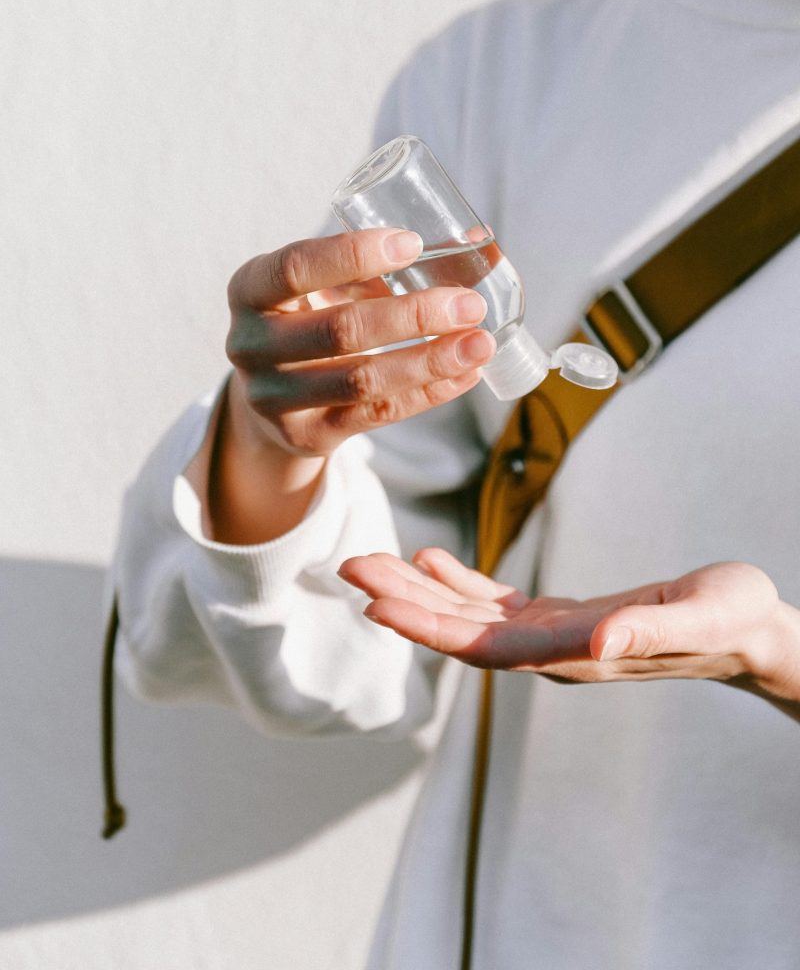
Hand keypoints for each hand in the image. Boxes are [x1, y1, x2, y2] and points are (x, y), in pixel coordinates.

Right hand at [225, 229, 495, 458]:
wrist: (270, 396)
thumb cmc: (307, 318)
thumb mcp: (319, 285)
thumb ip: (375, 265)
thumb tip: (471, 240)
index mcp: (250, 290)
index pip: (295, 267)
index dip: (353, 254)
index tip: (413, 243)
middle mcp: (251, 345)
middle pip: (340, 330)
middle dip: (413, 316)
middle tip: (469, 304)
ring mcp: (274, 398)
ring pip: (362, 380)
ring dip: (429, 361)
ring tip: (480, 343)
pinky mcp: (307, 435)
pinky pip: (376, 415)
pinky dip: (427, 393)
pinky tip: (466, 374)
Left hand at [339, 548, 791, 692]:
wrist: (746, 629)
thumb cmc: (730, 619)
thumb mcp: (701, 617)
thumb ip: (652, 631)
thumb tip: (600, 641)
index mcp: (576, 651)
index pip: (485, 646)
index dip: (429, 626)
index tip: (378, 606)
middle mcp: (553, 650)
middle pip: (461, 630)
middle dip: (404, 601)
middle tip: (351, 567)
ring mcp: (554, 635)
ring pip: (470, 615)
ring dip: (419, 590)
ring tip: (372, 561)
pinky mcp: (562, 617)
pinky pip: (496, 603)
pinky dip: (459, 582)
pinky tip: (432, 559)